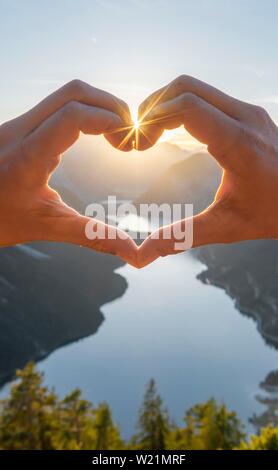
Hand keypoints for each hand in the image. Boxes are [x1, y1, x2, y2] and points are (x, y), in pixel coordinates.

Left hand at [0, 80, 137, 266]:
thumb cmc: (0, 222)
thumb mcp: (48, 227)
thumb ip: (92, 236)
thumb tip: (132, 253)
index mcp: (27, 157)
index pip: (72, 116)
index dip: (108, 119)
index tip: (127, 140)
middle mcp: (18, 132)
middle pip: (72, 93)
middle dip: (109, 105)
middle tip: (128, 131)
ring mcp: (15, 125)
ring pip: (63, 95)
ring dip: (96, 105)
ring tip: (116, 133)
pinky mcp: (17, 127)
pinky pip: (55, 105)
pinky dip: (83, 111)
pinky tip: (95, 133)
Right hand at [136, 75, 277, 266]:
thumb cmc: (274, 213)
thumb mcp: (227, 227)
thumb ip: (183, 236)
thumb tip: (144, 254)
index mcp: (238, 143)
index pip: (186, 106)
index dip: (153, 119)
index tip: (140, 145)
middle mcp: (245, 118)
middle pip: (186, 87)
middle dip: (153, 107)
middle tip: (139, 138)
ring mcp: (249, 112)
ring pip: (196, 88)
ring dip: (167, 104)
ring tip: (151, 135)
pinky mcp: (248, 114)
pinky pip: (208, 97)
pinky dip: (183, 106)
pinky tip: (173, 132)